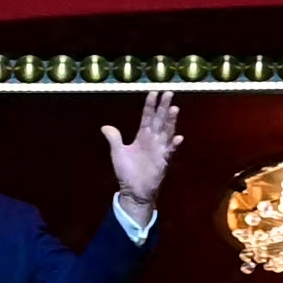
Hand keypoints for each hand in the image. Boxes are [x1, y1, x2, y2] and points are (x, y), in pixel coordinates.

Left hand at [100, 88, 180, 209]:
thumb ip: (114, 139)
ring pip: (167, 131)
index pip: (147, 116)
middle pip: (159, 119)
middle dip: (164, 106)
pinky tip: (178, 137)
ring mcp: (160, 149)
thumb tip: (105, 126)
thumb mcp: (118, 153)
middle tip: (169, 92)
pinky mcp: (163, 160)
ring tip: (174, 108)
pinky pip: (170, 150)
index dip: (150, 105)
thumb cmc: (127, 172)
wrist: (133, 191)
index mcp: (142, 136)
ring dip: (171, 120)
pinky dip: (174, 144)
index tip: (154, 92)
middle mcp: (153, 139)